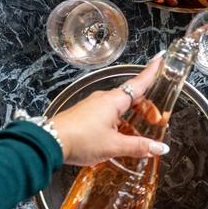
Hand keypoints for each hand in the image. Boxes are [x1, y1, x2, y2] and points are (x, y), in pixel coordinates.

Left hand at [50, 53, 169, 165]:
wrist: (48, 143)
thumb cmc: (79, 139)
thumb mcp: (114, 146)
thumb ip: (139, 147)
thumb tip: (159, 148)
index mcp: (114, 100)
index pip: (139, 83)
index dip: (151, 72)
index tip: (159, 60)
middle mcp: (103, 99)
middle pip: (132, 99)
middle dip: (146, 110)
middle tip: (155, 122)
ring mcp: (92, 107)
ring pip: (118, 110)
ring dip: (131, 122)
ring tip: (136, 140)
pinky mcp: (84, 116)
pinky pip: (106, 117)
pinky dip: (117, 126)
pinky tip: (118, 142)